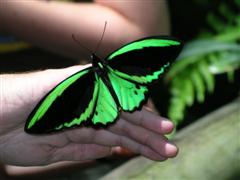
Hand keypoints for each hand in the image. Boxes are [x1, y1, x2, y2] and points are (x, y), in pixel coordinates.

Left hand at [0, 65, 176, 165]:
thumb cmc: (26, 94)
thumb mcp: (61, 84)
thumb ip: (90, 82)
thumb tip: (121, 80)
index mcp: (91, 93)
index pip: (125, 105)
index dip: (145, 116)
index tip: (163, 126)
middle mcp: (90, 110)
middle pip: (126, 124)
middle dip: (149, 134)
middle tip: (170, 146)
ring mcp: (83, 129)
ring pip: (117, 138)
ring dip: (139, 145)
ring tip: (161, 153)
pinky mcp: (73, 146)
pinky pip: (100, 148)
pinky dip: (118, 151)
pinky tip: (133, 153)